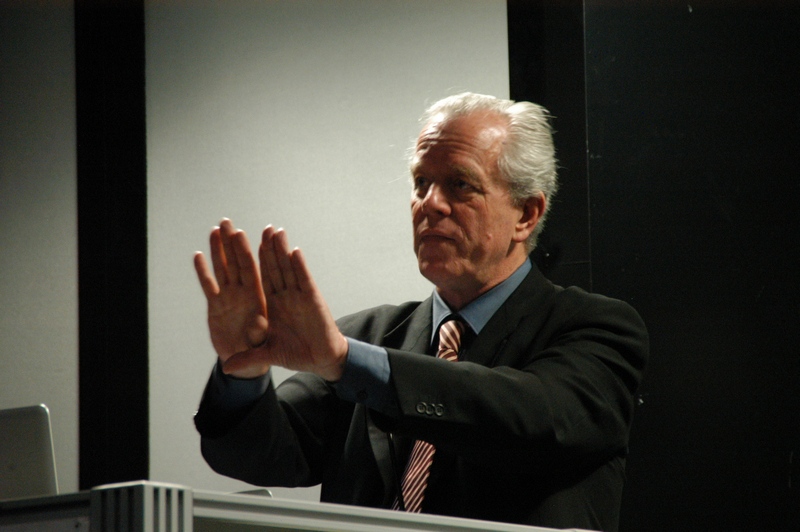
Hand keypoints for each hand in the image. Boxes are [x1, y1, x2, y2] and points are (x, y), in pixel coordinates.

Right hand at [194, 219, 268, 371]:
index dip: (249, 251)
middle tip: (227, 221)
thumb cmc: (260, 351)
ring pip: (223, 269)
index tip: (247, 233)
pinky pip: (209, 285)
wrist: (248, 360)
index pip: (253, 269)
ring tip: (215, 230)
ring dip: (218, 250)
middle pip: (237, 263)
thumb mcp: (262, 345)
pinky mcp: (216, 307)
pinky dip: (203, 272)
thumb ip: (258, 334)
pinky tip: (198, 256)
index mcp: (258, 298)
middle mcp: (243, 294)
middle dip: (232, 242)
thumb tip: (258, 324)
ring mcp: (229, 298)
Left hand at [195, 220, 347, 380]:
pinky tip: (294, 251)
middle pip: (273, 267)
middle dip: (266, 248)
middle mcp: (285, 296)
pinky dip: (299, 266)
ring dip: (281, 250)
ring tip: (275, 231)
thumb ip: (249, 356)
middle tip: (258, 227)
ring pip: (288, 268)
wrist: (321, 359)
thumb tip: (227, 367)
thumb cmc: (297, 354)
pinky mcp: (312, 300)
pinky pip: (304, 280)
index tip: (241, 246)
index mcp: (272, 305)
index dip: (251, 262)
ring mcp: (299, 296)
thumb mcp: (268, 353)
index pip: (260, 278)